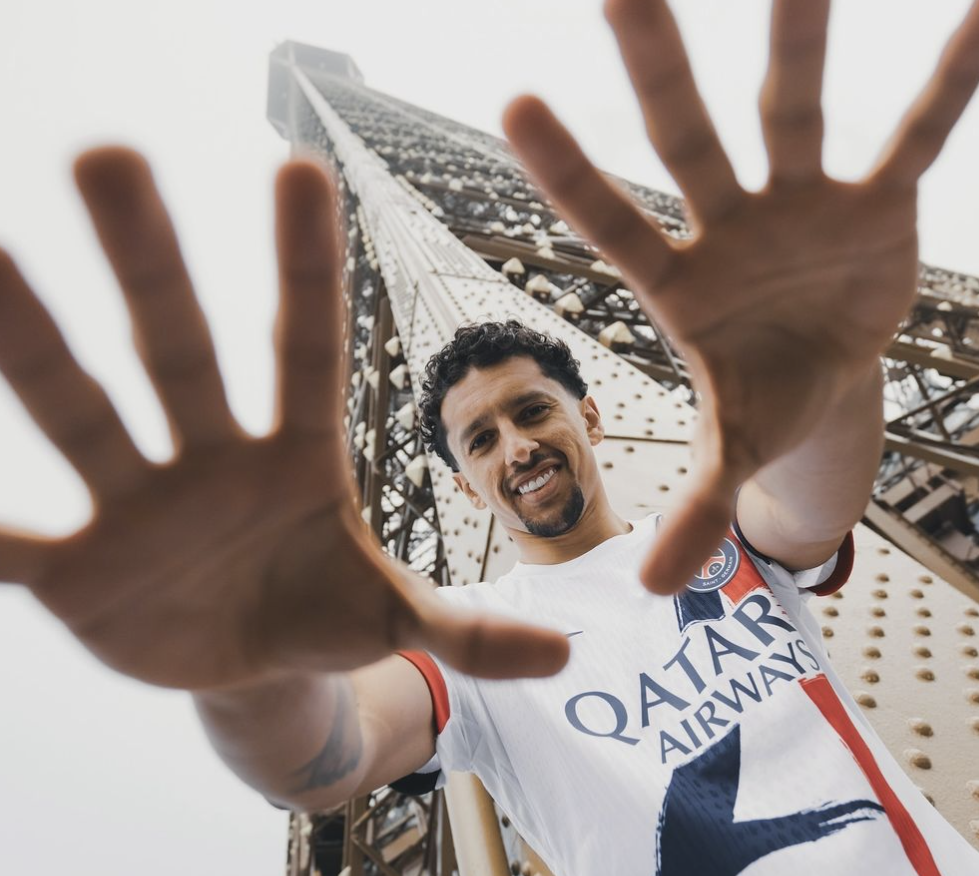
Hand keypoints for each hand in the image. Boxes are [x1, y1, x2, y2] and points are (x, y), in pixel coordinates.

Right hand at [0, 148, 567, 689]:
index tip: (301, 166)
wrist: (253, 665)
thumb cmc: (325, 610)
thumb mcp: (396, 617)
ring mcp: (138, 506)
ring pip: (84, 412)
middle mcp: (211, 458)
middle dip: (149, 261)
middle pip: (180, 350)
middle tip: (109, 153)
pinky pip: (16, 542)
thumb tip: (567, 653)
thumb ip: (470, 632)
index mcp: (297, 456)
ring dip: (32, 345)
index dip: (305, 267)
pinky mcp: (80, 571)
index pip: (304, 346)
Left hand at [502, 0, 978, 592]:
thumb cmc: (762, 399)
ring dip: (799, 36)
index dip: (568, 174)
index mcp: (677, 286)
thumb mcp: (732, 453)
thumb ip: (696, 508)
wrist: (825, 367)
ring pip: (793, 110)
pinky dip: (950, 83)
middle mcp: (728, 226)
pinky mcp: (878, 204)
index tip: (514, 104)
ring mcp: (801, 206)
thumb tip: (655, 591)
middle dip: (656, 66)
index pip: (610, 224)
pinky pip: (917, 136)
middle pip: (685, 140)